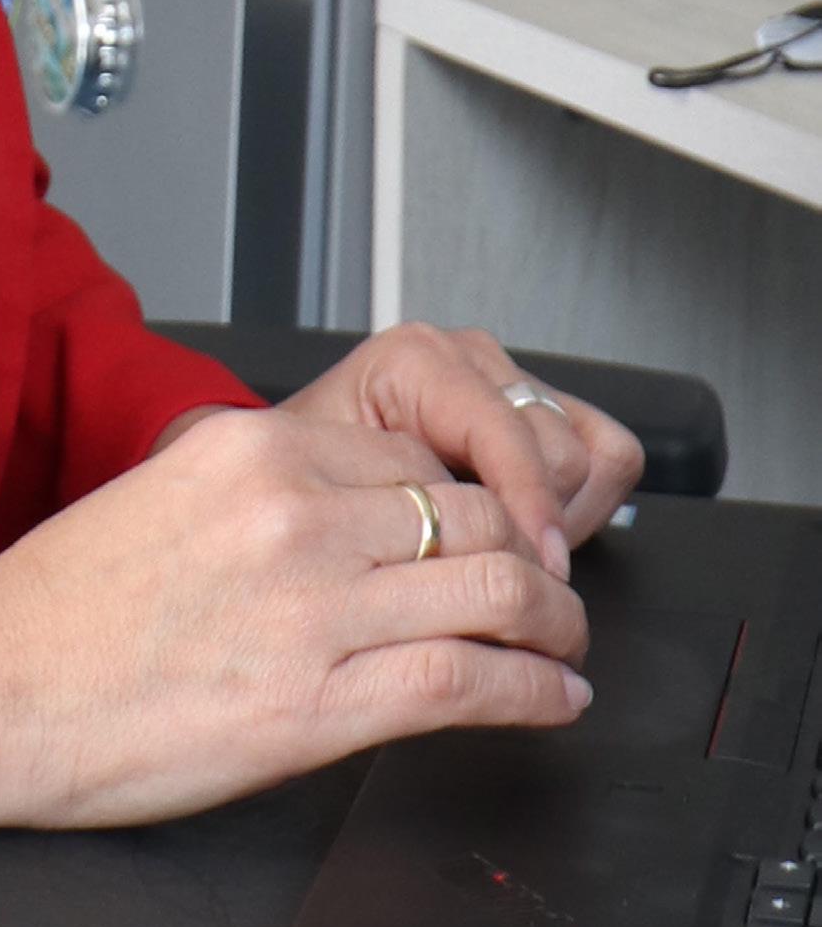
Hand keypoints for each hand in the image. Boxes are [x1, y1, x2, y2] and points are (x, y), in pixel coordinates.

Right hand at [0, 401, 591, 830]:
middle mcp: (292, 512)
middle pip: (470, 512)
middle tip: (551, 589)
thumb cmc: (56, 609)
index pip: (414, 457)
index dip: (474, 500)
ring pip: (493, 587)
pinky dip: (536, 689)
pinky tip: (554, 697)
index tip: (494, 533)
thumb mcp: (164, 500)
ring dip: (555, 620)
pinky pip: (468, 680)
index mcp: (250, 448)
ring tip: (567, 643)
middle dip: (530, 552)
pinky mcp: (318, 704)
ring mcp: (311, 607)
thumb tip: (351, 529)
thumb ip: (262, 499)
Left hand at [277, 324, 644, 574]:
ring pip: (594, 456)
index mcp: (416, 361)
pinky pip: (608, 455)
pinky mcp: (549, 409)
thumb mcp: (341, 494)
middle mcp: (469, 359)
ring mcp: (513, 380)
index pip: (505, 430)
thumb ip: (407, 507)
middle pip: (559, 452)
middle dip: (538, 522)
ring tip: (509, 544)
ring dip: (563, 514)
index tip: (537, 567)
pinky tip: (530, 524)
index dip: (525, 504)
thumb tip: (485, 559)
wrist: (317, 479)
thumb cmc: (322, 488)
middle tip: (502, 566)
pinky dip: (583, 503)